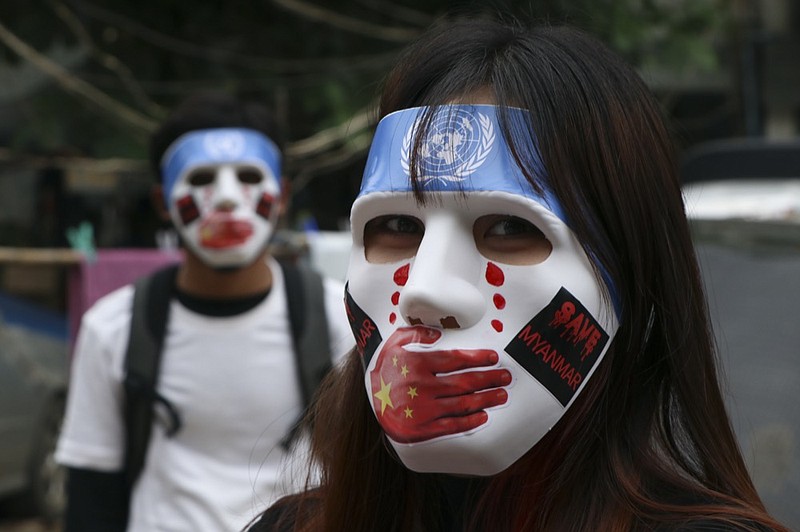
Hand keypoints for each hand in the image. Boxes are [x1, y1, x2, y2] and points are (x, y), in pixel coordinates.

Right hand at [369, 326, 510, 442]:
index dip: (477, 358)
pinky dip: (470, 422)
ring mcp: (422, 409)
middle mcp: (422, 386)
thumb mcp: (394, 343)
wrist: (367, 401)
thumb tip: (439, 332)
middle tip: (505, 377)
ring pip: (462, 404)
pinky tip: (483, 416)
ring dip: (486, 399)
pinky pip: (451, 426)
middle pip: (464, 382)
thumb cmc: (385, 369)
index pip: (455, 360)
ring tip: (501, 395)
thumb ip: (416, 334)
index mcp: (417, 363)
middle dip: (489, 379)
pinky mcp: (421, 429)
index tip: (493, 358)